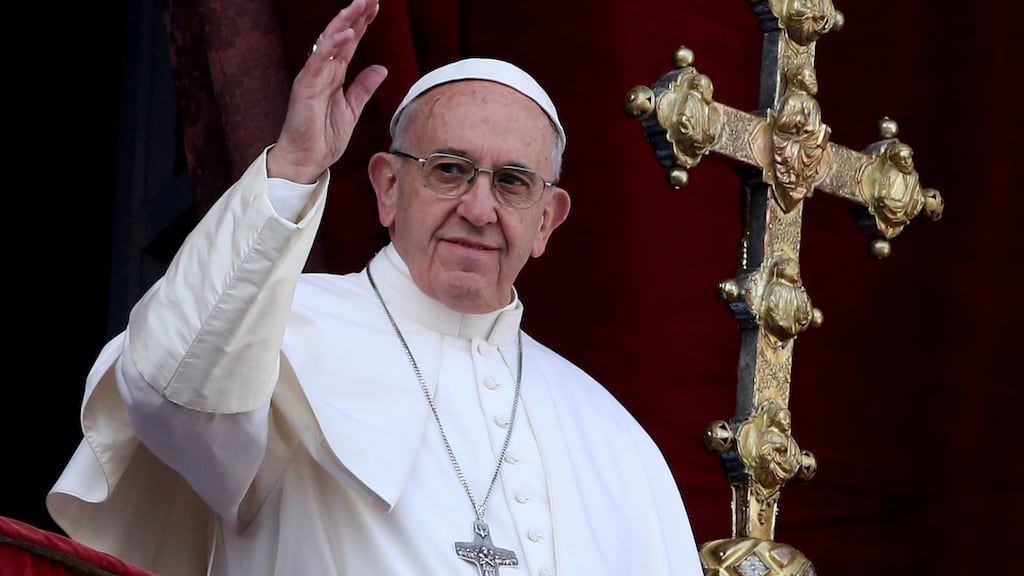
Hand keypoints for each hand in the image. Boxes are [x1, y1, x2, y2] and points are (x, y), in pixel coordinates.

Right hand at [268, 0, 387, 183]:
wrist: (307, 160)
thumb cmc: (324, 137)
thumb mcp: (352, 109)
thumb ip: (364, 87)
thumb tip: (381, 69)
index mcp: (334, 75)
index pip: (350, 43)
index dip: (362, 24)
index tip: (376, 7)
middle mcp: (323, 70)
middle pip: (340, 35)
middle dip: (355, 15)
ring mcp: (313, 76)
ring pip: (329, 41)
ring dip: (345, 21)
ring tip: (361, 4)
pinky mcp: (306, 86)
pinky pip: (320, 61)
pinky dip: (333, 45)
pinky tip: (347, 32)